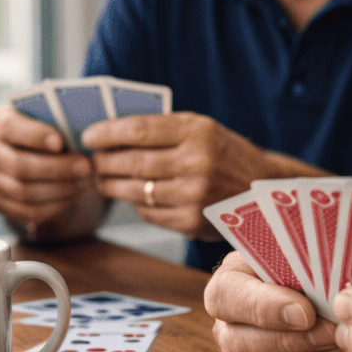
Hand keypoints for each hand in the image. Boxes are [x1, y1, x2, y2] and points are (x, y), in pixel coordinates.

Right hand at [0, 104, 93, 228]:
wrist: (32, 153)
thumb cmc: (45, 129)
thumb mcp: (48, 118)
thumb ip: (58, 122)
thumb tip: (82, 136)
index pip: (9, 128)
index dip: (34, 136)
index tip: (60, 142)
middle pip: (18, 165)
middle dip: (57, 168)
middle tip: (86, 167)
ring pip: (23, 192)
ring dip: (60, 188)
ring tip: (85, 181)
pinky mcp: (1, 203)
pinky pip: (28, 211)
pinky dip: (55, 205)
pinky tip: (74, 195)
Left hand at [84, 113, 280, 239]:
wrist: (262, 190)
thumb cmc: (225, 154)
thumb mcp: (202, 128)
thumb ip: (162, 128)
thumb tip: (110, 133)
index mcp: (198, 132)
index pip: (139, 130)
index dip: (107, 133)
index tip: (88, 136)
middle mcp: (197, 163)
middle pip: (133, 162)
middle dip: (104, 161)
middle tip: (91, 160)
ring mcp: (194, 196)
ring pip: (136, 191)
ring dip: (112, 185)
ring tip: (103, 179)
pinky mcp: (191, 222)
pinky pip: (149, 213)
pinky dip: (135, 204)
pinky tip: (133, 196)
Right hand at [204, 252, 351, 351]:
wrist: (330, 309)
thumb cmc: (313, 275)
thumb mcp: (305, 256)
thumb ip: (304, 262)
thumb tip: (328, 285)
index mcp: (228, 288)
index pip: (226, 298)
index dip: (264, 308)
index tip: (306, 312)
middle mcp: (227, 331)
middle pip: (241, 346)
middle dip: (295, 342)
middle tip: (335, 332)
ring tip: (345, 348)